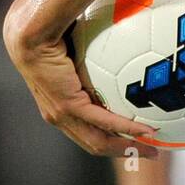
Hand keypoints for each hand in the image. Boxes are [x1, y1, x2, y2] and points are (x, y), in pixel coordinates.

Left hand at [3, 18, 157, 159]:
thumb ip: (95, 56)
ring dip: (128, 147)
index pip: (85, 131)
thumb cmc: (50, 31)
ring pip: (99, 141)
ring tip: (153, 150)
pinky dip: (127, 129)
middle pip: (95, 144)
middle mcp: (58, 116)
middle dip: (123, 152)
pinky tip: (147, 131)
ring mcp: (62, 113)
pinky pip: (104, 122)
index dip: (108, 140)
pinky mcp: (69, 105)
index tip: (132, 141)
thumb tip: (119, 41)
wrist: (31, 31)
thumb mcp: (76, 49)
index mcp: (57, 106)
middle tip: (150, 153)